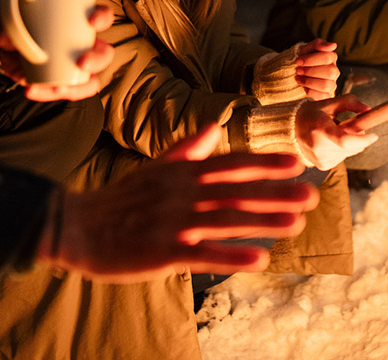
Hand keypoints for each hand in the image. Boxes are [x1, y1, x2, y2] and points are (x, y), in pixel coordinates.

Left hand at [0, 5, 115, 101]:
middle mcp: (83, 45)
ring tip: (57, 88)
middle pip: (104, 53)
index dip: (103, 18)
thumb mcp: (10, 17)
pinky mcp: (61, 83)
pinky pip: (65, 92)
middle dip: (97, 59)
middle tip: (81, 63)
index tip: (91, 22)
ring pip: (91, 80)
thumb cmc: (16, 24)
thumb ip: (9, 23)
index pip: (102, 17)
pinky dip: (48, 93)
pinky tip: (31, 90)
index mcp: (79, 21)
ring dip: (79, 87)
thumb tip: (6, 37)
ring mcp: (74, 67)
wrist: (5, 46)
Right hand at [44, 124, 317, 281]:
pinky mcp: (162, 251)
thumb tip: (213, 128)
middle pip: (236, 191)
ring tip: (296, 223)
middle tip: (311, 193)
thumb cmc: (120, 199)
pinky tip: (259, 259)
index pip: (230, 165)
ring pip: (225, 219)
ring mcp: (173, 222)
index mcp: (181, 173)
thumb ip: (187, 150)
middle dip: (275, 192)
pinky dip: (231, 255)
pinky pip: (202, 253)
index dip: (264, 163)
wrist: (76, 225)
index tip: (296, 161)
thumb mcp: (154, 168)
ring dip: (262, 221)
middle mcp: (182, 193)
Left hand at [294, 39, 339, 99]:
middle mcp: (334, 71)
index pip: (328, 57)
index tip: (297, 61)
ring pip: (326, 85)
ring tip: (298, 79)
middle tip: (298, 70)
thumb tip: (333, 45)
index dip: (311, 59)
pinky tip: (303, 87)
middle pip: (330, 72)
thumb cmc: (302, 59)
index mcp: (331, 57)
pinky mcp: (326, 95)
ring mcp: (331, 84)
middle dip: (310, 71)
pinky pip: (323, 96)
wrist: (293, 72)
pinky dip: (310, 91)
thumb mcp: (306, 49)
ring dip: (309, 82)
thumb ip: (318, 44)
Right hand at [296, 95, 377, 169]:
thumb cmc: (313, 113)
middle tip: (344, 125)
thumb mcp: (330, 102)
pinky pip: (343, 158)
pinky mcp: (322, 166)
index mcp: (320, 129)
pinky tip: (329, 142)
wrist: (291, 128)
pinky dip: (341, 150)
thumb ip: (350, 102)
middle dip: (356, 137)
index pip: (345, 140)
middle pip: (351, 147)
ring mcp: (319, 159)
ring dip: (348, 144)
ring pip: (349, 153)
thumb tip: (368, 110)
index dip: (363, 140)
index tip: (374, 135)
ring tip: (333, 133)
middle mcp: (318, 147)